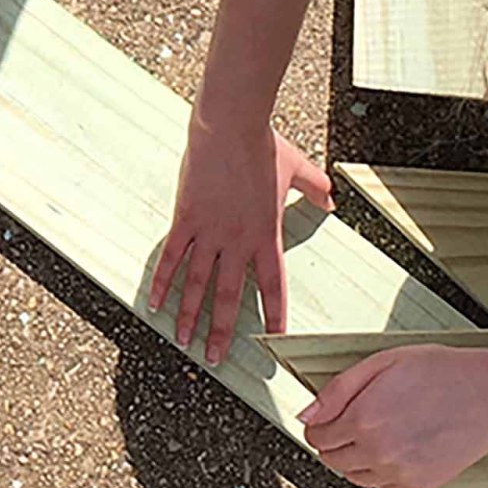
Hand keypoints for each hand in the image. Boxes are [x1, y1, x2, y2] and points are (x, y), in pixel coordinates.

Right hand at [151, 119, 332, 362]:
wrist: (230, 129)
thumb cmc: (264, 146)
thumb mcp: (298, 169)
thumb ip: (316, 191)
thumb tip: (332, 205)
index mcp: (266, 234)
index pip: (272, 286)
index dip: (273, 315)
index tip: (273, 341)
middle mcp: (237, 241)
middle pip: (230, 297)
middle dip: (222, 331)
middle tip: (215, 359)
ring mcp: (208, 232)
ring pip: (197, 284)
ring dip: (189, 316)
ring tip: (183, 341)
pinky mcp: (185, 219)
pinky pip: (171, 257)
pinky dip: (163, 282)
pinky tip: (155, 303)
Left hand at [303, 344, 487, 487]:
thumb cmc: (441, 374)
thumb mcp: (381, 363)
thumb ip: (337, 391)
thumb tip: (306, 415)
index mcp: (364, 418)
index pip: (316, 435)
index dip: (318, 424)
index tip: (328, 417)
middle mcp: (378, 451)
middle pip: (331, 458)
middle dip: (333, 441)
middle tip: (353, 421)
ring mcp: (399, 472)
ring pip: (353, 475)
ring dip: (353, 458)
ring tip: (376, 432)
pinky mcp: (418, 485)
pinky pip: (380, 486)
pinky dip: (378, 471)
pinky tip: (394, 448)